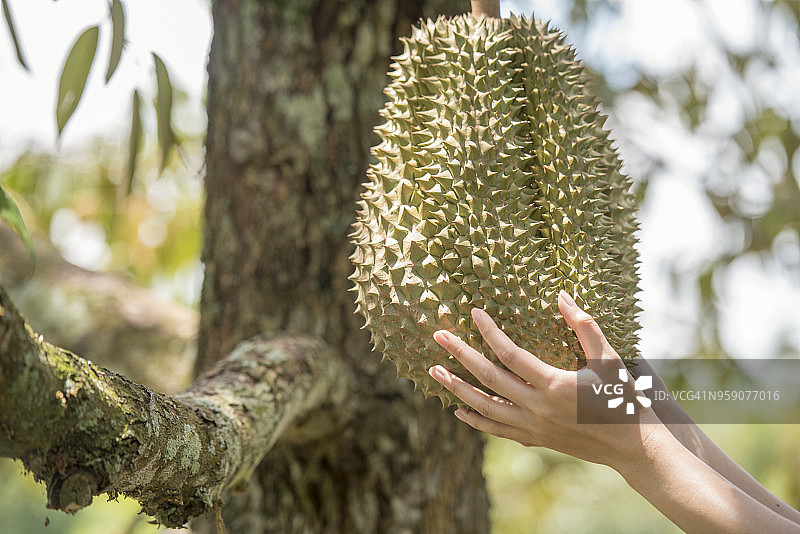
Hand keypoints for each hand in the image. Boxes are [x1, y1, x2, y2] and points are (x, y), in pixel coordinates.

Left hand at [427, 290, 661, 470]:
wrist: (634, 448)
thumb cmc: (625, 399)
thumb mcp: (610, 359)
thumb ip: (585, 327)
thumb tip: (562, 296)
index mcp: (555, 385)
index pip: (511, 355)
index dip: (490, 333)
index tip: (473, 313)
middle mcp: (538, 408)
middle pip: (489, 379)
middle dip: (460, 356)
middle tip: (438, 336)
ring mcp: (534, 427)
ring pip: (486, 408)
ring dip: (458, 389)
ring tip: (435, 371)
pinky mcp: (535, 439)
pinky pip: (497, 430)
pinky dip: (476, 420)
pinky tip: (458, 410)